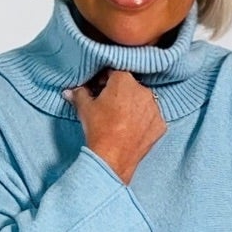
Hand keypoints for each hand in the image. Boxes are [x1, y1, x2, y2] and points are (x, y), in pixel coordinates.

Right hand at [64, 68, 166, 183]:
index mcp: (124, 80)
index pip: (114, 73)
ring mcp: (155, 108)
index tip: (99, 91)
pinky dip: (144, 120)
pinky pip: (152, 117)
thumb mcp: (84, 108)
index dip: (104, 81)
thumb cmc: (98, 130)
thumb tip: (70, 90)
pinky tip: (133, 128)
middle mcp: (143, 90)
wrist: (112, 158)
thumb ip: (79, 93)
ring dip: (134, 106)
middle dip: (121, 93)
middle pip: (130, 86)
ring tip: (122, 119)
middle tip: (110, 107)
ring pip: (143, 101)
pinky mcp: (161, 124)